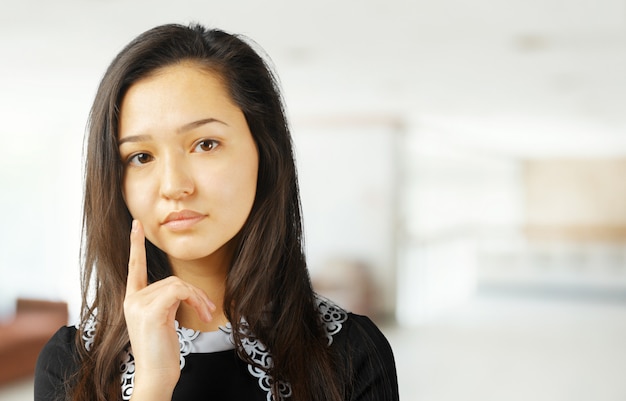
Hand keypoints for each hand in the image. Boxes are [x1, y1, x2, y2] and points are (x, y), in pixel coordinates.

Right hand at [123, 220, 215, 399]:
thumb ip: (166, 302)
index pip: (134, 268)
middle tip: (207, 311)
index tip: (136, 224)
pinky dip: (195, 300)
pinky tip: (200, 316)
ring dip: (198, 299)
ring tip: (205, 316)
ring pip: (178, 284)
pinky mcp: (150, 310)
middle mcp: (132, 300)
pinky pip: (179, 291)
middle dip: (195, 294)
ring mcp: (138, 304)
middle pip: (171, 279)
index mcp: (133, 300)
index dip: (136, 245)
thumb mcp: (163, 321)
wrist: (156, 375)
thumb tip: (182, 291)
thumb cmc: (162, 352)